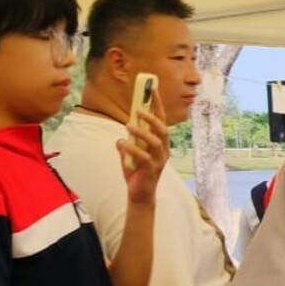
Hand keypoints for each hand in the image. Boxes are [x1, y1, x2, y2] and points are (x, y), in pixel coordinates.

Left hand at [117, 89, 169, 206]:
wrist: (139, 195)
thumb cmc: (137, 172)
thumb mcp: (132, 153)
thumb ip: (130, 142)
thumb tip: (123, 132)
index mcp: (160, 144)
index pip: (162, 121)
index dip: (158, 105)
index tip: (152, 89)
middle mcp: (163, 151)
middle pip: (162, 130)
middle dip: (152, 117)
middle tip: (138, 109)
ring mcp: (159, 161)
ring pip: (155, 142)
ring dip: (142, 132)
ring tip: (128, 125)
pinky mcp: (151, 171)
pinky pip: (144, 157)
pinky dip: (131, 148)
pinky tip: (121, 143)